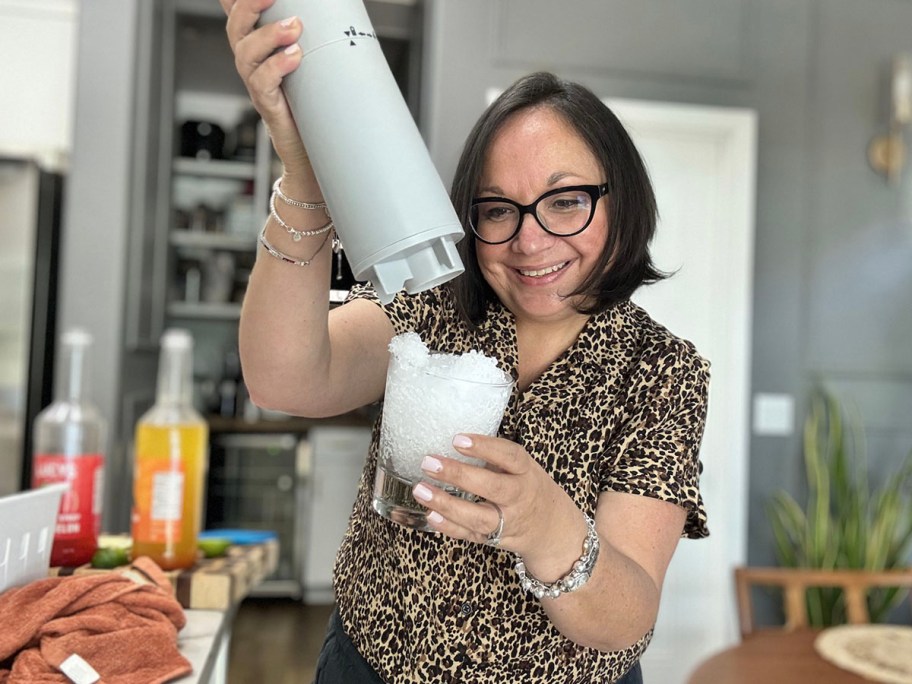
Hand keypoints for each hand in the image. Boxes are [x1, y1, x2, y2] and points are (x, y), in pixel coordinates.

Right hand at [220, 0, 311, 176]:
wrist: (311, 154)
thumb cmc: (311, 109)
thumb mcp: (310, 68)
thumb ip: (310, 43)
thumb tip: (334, 15)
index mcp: (260, 48)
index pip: (240, 16)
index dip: (236, 2)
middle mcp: (253, 63)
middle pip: (236, 27)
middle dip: (249, 6)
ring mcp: (257, 84)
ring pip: (246, 53)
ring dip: (269, 36)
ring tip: (294, 27)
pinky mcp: (266, 106)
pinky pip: (261, 82)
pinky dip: (276, 67)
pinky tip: (295, 57)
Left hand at [411, 433, 585, 564]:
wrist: (552, 529)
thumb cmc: (528, 487)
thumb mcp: (522, 467)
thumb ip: (495, 456)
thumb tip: (452, 439)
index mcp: (527, 472)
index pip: (509, 457)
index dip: (484, 447)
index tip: (457, 439)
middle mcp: (519, 498)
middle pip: (492, 487)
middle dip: (459, 475)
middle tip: (429, 463)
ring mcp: (508, 521)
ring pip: (479, 517)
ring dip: (447, 504)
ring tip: (421, 490)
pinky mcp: (494, 539)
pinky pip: (470, 535)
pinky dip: (449, 527)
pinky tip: (429, 514)